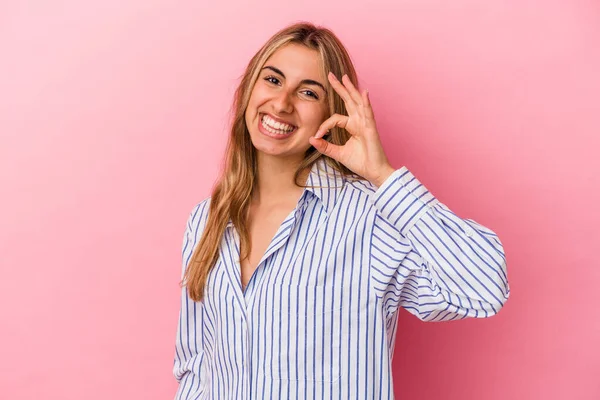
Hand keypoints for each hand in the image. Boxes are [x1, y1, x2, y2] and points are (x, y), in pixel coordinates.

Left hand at [309, 72, 394, 186]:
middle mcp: (360, 122)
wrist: (374, 172)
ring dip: (351, 89)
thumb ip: (325, 146)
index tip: (317, 135)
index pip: (335, 118)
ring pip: (357, 102)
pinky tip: (364, 92)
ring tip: (344, 77)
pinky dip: (366, 103)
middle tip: (331, 75)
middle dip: (340, 87)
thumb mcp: (338, 153)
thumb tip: (311, 139)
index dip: (324, 125)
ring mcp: (366, 123)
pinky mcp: (371, 129)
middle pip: (349, 101)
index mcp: (353, 126)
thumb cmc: (360, 162)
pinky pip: (368, 113)